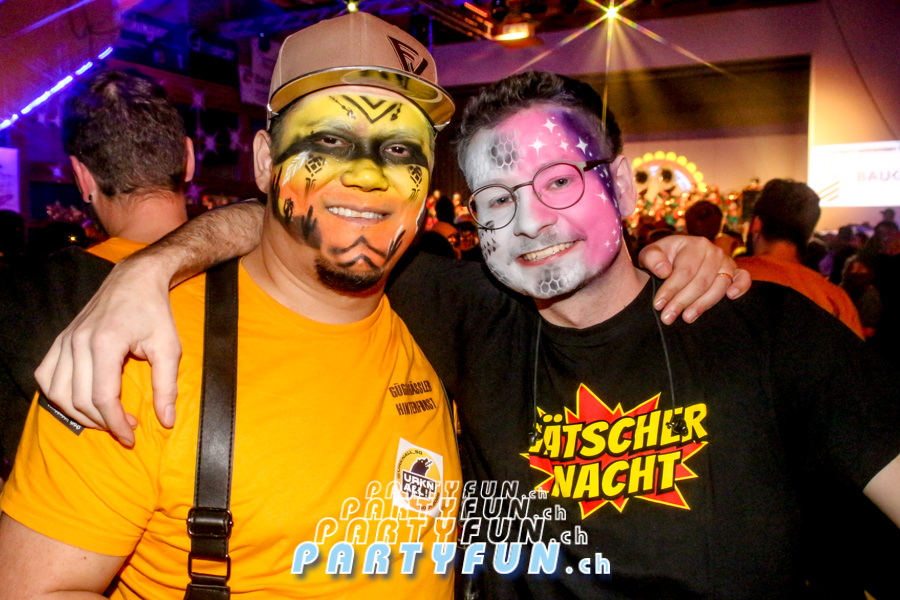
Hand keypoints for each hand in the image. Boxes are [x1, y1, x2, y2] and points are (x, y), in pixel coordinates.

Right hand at [35, 257, 180, 445]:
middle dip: (102, 422)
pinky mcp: (61, 339)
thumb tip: (165, 420)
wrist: (135, 280)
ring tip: (105, 419)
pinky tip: (79, 402)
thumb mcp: (169, 348)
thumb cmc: (155, 312)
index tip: (131, 435)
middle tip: (126, 427)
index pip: (102, 397)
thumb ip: (166, 385)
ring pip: (58, 392)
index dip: (116, 423)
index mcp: (106, 343)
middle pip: (80, 399)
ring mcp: (65, 340)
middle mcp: (78, 342)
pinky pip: (46, 375)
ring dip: (79, 413)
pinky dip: (58, 395)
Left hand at [639, 235, 750, 324]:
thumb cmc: (663, 257)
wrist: (677, 257)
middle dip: (682, 302)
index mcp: (694, 245)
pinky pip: (743, 279)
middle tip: (668, 317)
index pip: (684, 271)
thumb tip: (664, 271)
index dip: (671, 289)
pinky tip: (731, 298)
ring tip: (687, 318)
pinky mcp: (735, 273)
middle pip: (700, 282)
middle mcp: (714, 252)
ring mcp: (727, 262)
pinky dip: (741, 287)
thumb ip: (652, 258)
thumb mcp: (651, 253)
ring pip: (718, 286)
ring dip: (703, 304)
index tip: (658, 305)